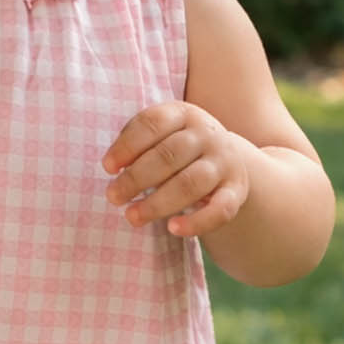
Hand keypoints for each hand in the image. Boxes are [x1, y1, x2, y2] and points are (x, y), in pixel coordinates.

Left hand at [101, 101, 249, 237]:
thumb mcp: (159, 136)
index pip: (153, 124)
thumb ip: (135, 144)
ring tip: (132, 217)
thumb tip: (112, 167)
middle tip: (113, 197)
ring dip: (158, 203)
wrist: (226, 159)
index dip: (127, 145)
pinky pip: (219, 209)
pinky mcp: (236, 190)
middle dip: (136, 178)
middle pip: (168, 155)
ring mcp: (225, 162)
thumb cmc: (177, 148)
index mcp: (183, 114)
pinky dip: (196, 222)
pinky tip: (172, 229)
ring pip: (190, 183)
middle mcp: (207, 134)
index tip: (107, 167)